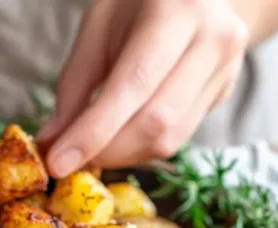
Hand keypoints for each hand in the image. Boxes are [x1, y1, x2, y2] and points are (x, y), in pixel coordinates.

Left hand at [37, 0, 249, 176]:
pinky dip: (139, 149)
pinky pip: (178, 138)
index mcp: (176, 12)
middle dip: (105, 151)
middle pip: (155, 121)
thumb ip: (74, 87)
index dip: (94, 132)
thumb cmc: (137, 5)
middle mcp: (212, 40)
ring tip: (91, 150)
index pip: (133, 85)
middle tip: (66, 161)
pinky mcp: (224, 94)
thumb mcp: (97, 28)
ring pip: (169, 139)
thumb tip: (51, 144)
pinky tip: (118, 140)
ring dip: (121, 156)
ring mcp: (226, 70)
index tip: (57, 163)